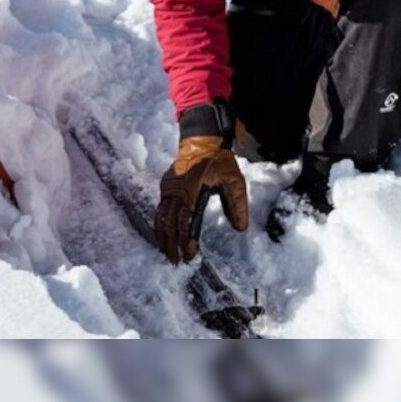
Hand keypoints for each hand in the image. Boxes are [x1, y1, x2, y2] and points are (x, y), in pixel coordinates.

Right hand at [155, 132, 248, 263]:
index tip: (190, 254)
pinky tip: (163, 236)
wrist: (202, 140)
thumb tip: (240, 228)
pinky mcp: (166, 187)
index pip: (185, 220)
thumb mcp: (234, 180)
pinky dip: (160, 225)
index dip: (185, 239)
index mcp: (191, 189)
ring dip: (163, 237)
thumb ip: (238, 205)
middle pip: (169, 222)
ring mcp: (168, 188)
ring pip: (161, 217)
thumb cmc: (219, 160)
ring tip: (168, 254)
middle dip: (172, 244)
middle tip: (177, 261)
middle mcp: (175, 190)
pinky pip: (160, 210)